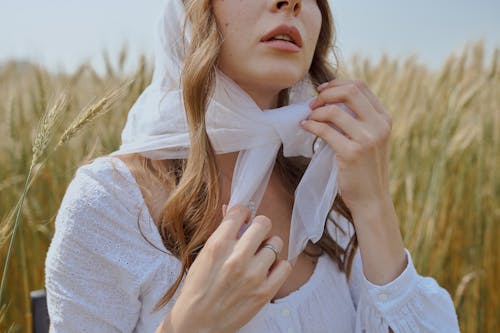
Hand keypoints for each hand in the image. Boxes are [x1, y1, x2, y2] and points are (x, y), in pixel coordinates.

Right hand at [168, 205, 291, 332]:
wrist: (197, 322)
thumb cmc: (198, 287)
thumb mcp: (204, 255)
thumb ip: (221, 232)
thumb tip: (231, 209)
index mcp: (218, 245)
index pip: (240, 212)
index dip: (243, 214)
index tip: (244, 219)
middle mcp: (237, 257)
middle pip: (263, 223)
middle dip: (259, 227)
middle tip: (255, 236)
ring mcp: (253, 275)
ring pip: (276, 243)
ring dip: (269, 247)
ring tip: (259, 256)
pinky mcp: (265, 291)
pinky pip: (285, 265)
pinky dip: (278, 266)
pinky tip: (267, 270)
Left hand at [301, 79, 392, 214]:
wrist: (371, 199)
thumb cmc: (365, 169)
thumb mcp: (370, 140)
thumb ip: (359, 120)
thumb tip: (330, 99)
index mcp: (384, 118)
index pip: (361, 86)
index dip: (337, 84)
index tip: (321, 91)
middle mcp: (379, 126)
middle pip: (350, 91)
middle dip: (326, 93)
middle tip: (312, 103)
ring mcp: (367, 140)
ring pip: (334, 111)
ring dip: (316, 112)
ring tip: (308, 118)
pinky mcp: (352, 153)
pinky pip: (325, 131)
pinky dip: (311, 126)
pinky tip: (305, 127)